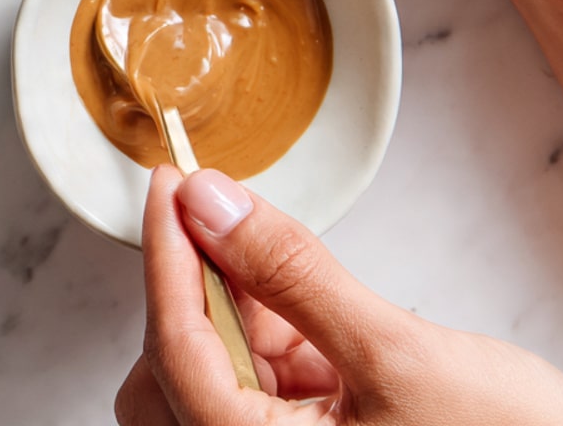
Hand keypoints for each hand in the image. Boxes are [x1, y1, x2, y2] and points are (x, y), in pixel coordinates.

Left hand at [115, 166, 562, 424]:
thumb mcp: (397, 356)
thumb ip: (293, 275)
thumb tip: (211, 201)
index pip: (174, 348)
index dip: (165, 255)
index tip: (168, 184)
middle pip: (169, 371)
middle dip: (187, 284)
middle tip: (211, 206)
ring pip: (211, 368)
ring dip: (227, 299)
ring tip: (258, 242)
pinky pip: (254, 377)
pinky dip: (262, 323)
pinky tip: (282, 283)